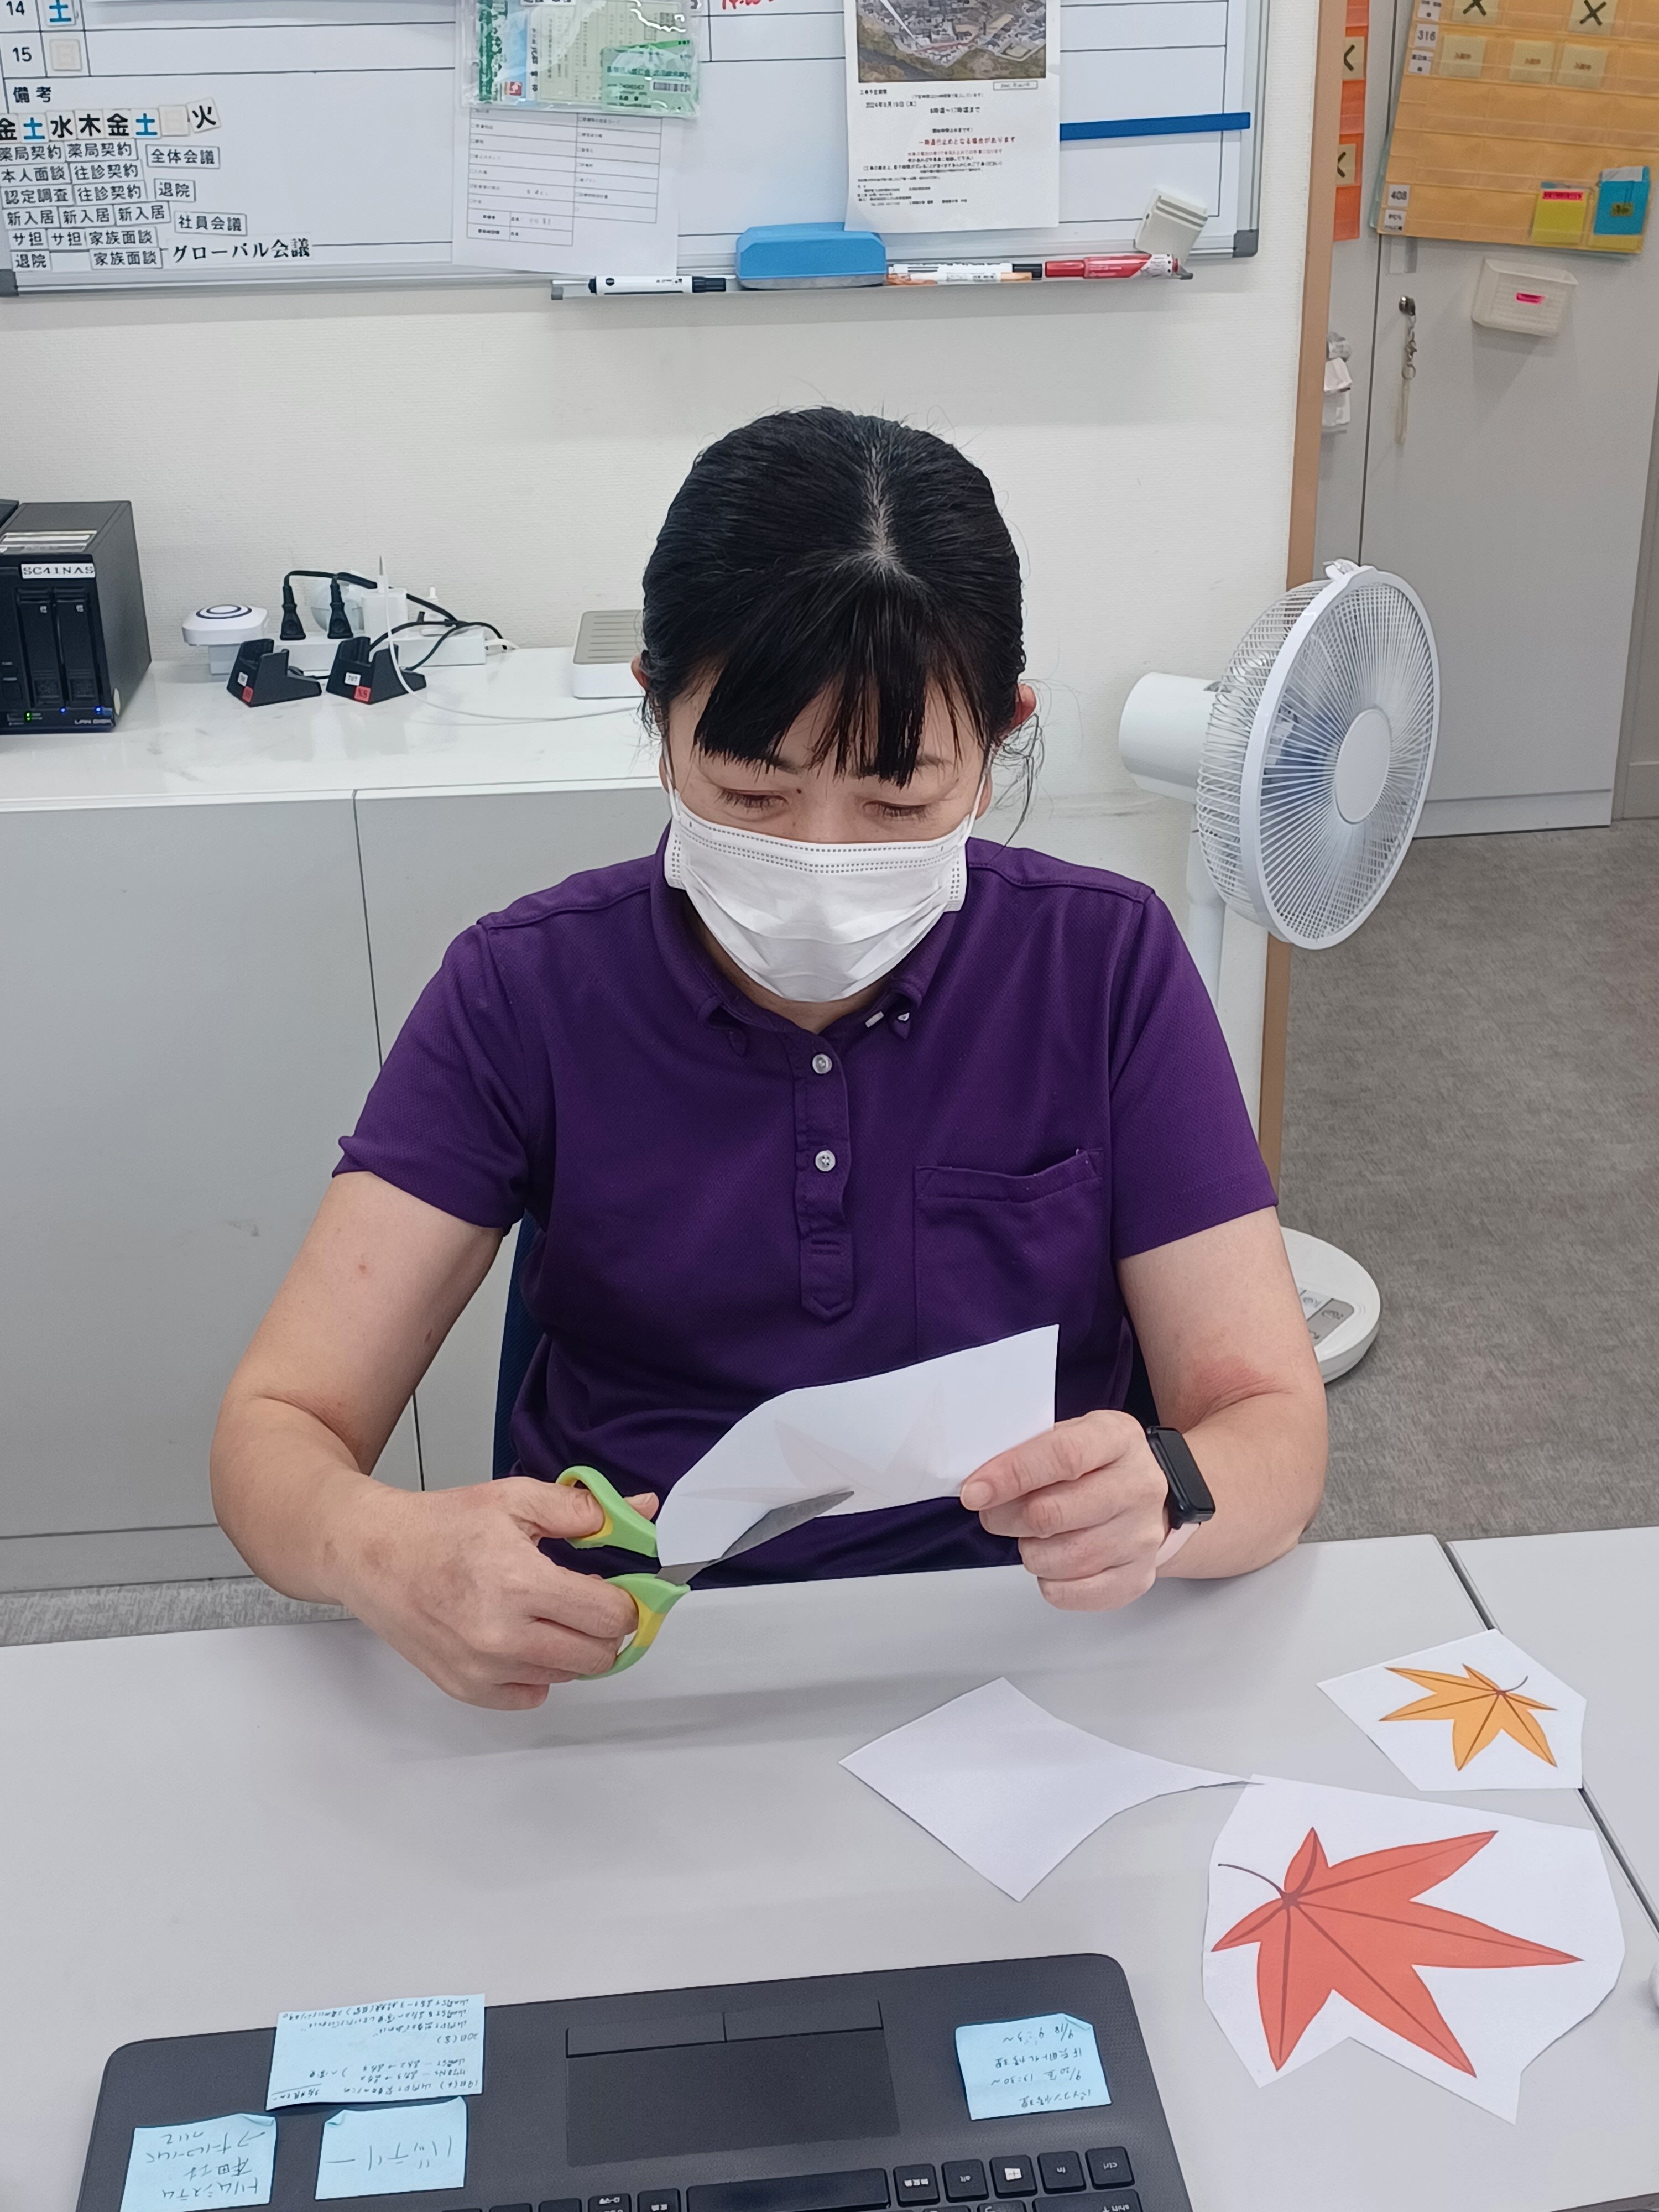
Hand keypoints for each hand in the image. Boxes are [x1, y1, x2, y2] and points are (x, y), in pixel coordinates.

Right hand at [332, 1476, 655, 1709]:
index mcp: (519, 1583)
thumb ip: (584, 1510)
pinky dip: (537, 1670)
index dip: (625, 1599)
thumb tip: (641, 1513)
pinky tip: (520, 1635)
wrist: (372, 1554)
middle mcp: (502, 1636)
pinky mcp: (466, 1688)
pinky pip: (532, 1694)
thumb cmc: (439, 1526)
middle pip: (597, 1655)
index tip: (616, 1585)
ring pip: (567, 1675)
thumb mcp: (515, 1499)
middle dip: (602, 1626)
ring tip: (543, 1610)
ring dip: (569, 1645)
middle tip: (585, 1598)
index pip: (610, 1616)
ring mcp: (482, 1669)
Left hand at [959, 1410, 1190, 1609]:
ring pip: (1062, 1558)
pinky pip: (1077, 1592)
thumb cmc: (1100, 1463)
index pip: (1062, 1457)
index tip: (974, 1492)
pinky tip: (1052, 1562)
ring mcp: (1142, 1535)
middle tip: (993, 1515)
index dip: (1011, 1475)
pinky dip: (1051, 1582)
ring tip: (1031, 1537)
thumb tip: (981, 1484)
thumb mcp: (1072, 1434)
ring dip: (1029, 1551)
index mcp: (1117, 1438)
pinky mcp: (1138, 1576)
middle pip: (1053, 1514)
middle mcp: (1138, 1487)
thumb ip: (1031, 1451)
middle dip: (1006, 1518)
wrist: (1155, 1494)